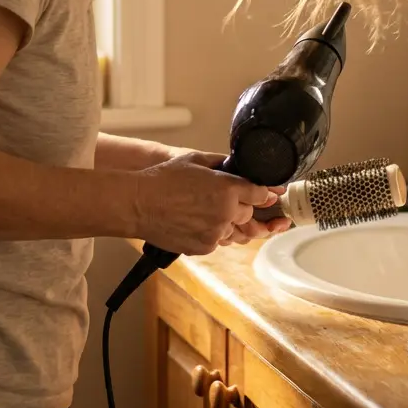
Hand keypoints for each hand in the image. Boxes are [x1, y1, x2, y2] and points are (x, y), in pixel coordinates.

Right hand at [134, 150, 280, 254]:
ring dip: (232, 222)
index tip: (268, 194)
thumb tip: (242, 168)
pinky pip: (219, 241)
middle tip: (236, 201)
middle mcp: (226, 213)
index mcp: (228, 189)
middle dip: (245, 207)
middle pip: (250, 214)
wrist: (139, 203)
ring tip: (217, 213)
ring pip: (236, 230)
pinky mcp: (204, 247)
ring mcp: (215, 233)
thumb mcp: (197, 160)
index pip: (261, 194)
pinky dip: (215, 233)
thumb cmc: (164, 179)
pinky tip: (203, 222)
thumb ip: (224, 164)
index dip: (264, 193)